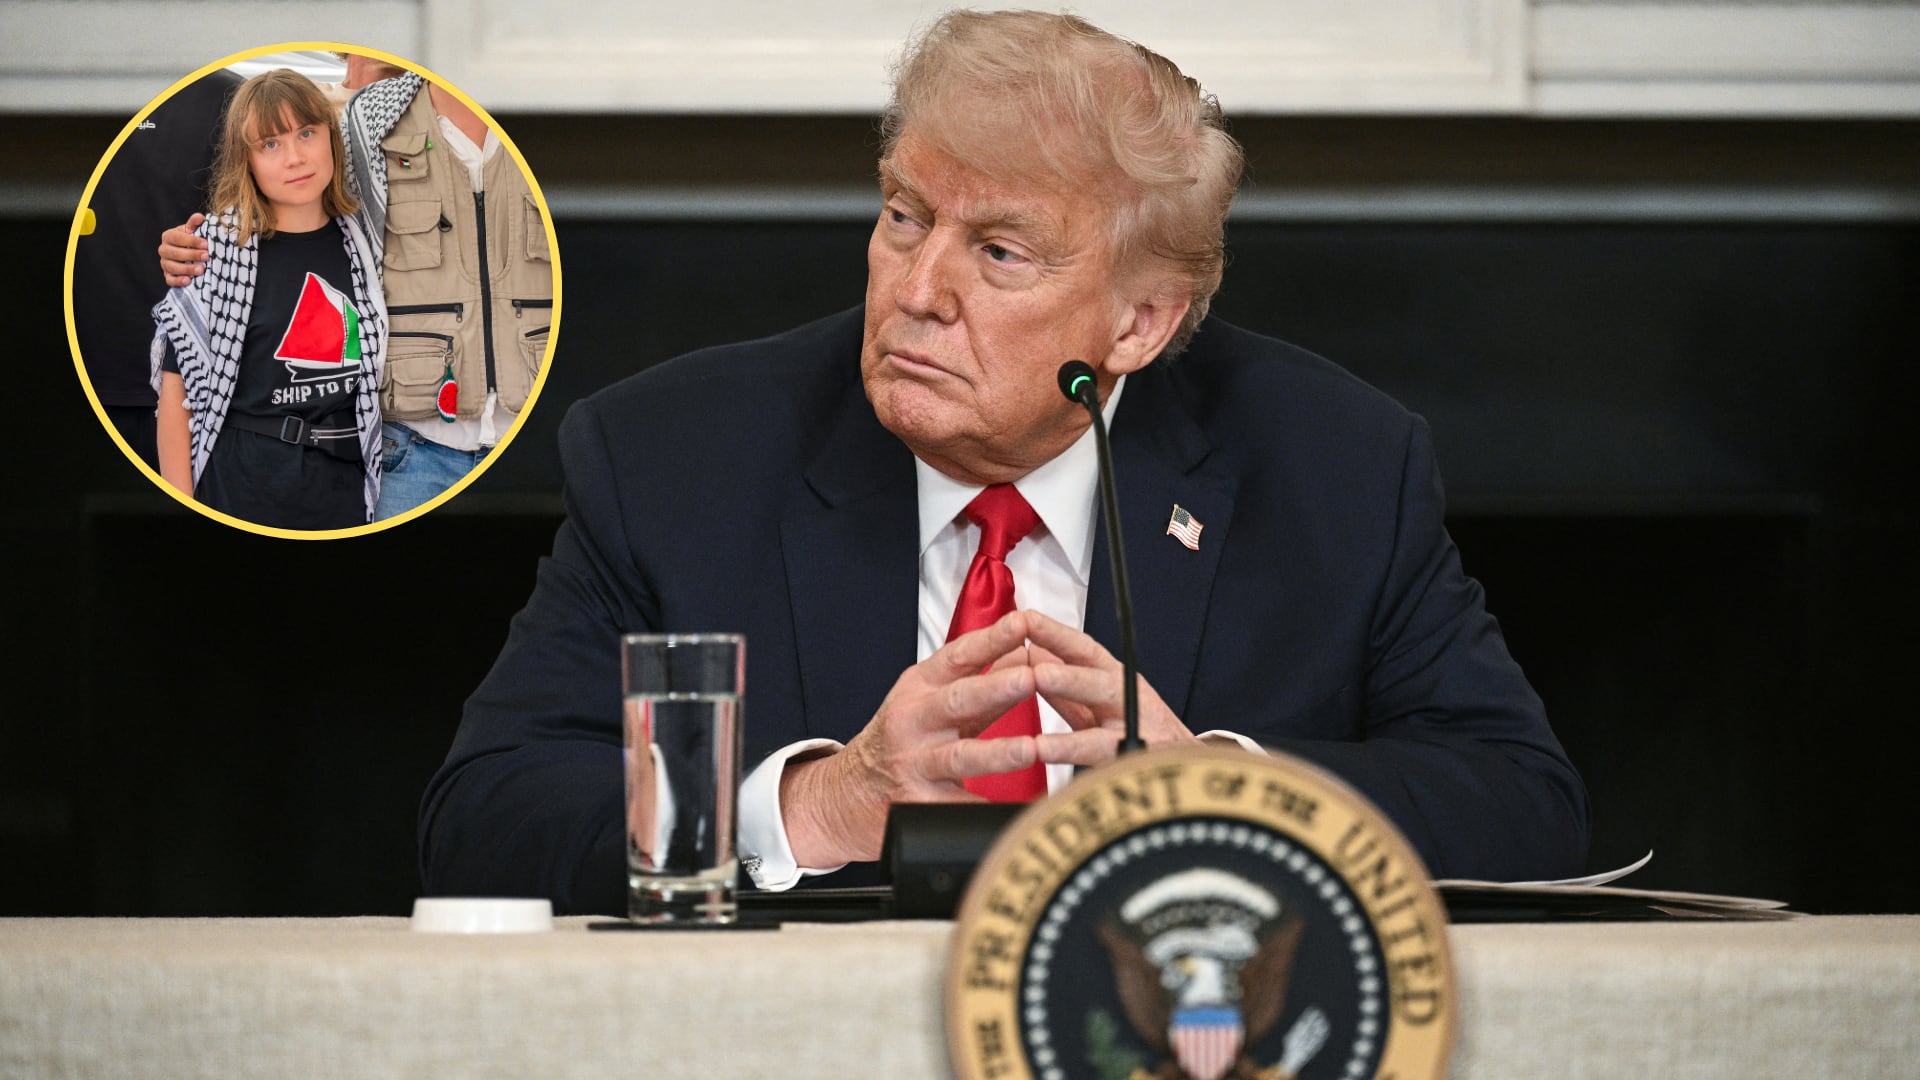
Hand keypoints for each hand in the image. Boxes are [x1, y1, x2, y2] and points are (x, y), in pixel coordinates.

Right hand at [158, 213, 208, 286]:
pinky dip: (178, 281)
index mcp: (168, 236)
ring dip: (187, 269)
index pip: (177, 238)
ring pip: (172, 267)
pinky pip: (170, 279)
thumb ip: (195, 224)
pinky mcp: (168, 275)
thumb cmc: (192, 241)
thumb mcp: (193, 231)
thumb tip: (199, 217)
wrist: (189, 255)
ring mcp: (165, 263)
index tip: (206, 244)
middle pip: (175, 253)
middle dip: (192, 255)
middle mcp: (164, 249)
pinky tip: (188, 281)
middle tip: (207, 256)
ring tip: (201, 270)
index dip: (192, 241)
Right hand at [779, 611, 1043, 866]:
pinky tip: (1016, 810)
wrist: (850, 791)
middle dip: (994, 687)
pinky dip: (987, 809)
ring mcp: (914, 763)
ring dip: (997, 752)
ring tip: (1030, 749)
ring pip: (958, 756)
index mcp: (920, 687)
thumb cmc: (904, 736)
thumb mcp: (934, 698)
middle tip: (1031, 677)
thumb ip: (982, 679)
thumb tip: (1028, 650)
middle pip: (957, 700)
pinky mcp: (919, 803)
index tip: (1022, 623)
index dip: (991, 639)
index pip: (958, 656)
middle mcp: (914, 721)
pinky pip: (958, 807)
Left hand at [1019, 609, 1199, 766]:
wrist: (1185, 768)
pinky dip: (1073, 758)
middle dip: (1067, 675)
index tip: (1025, 620)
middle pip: (1100, 684)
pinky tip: (1045, 753)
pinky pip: (1104, 765)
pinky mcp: (1139, 768)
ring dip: (1071, 725)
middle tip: (1033, 666)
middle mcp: (1129, 702)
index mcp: (1116, 681)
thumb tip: (1031, 654)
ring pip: (1104, 730)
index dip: (1056, 635)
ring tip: (1040, 719)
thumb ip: (1067, 684)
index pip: (1085, 652)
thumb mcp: (1102, 701)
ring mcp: (1138, 736)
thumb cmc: (1141, 729)